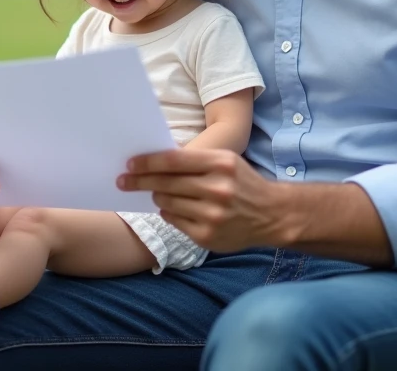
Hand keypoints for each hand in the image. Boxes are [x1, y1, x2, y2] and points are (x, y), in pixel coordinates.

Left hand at [118, 148, 280, 251]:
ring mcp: (212, 215)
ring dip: (157, 197)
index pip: (173, 161)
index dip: (147, 162)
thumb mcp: (225, 162)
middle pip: (166, 183)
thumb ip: (194, 161)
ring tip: (156, 194)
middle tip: (123, 180)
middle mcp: (217, 190)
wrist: (272, 214)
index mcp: (221, 164)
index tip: (129, 164)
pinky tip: (174, 209)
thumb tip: (153, 162)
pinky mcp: (207, 236)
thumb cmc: (242, 182)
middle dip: (140, 181)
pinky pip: (174, 221)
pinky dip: (169, 213)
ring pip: (167, 203)